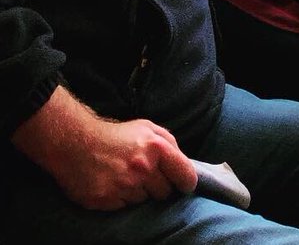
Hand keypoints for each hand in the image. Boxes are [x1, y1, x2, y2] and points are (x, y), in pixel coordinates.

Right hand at [12, 87, 196, 210]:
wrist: (73, 142)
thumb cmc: (115, 135)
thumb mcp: (147, 128)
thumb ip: (169, 144)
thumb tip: (183, 164)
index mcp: (157, 148)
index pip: (186, 175)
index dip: (187, 182)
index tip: (184, 186)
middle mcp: (142, 168)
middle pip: (165, 193)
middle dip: (158, 186)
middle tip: (145, 176)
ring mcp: (123, 186)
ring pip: (144, 201)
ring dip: (138, 192)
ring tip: (123, 177)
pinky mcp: (105, 200)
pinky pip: (124, 207)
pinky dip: (120, 198)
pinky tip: (111, 184)